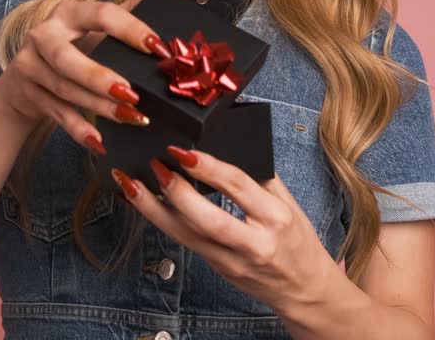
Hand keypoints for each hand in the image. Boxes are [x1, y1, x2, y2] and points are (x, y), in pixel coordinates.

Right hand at [0, 0, 173, 154]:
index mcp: (68, 13)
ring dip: (99, 106)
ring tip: (131, 117)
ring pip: (65, 88)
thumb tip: (151, 0)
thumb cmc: (67, 51)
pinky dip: (78, 128)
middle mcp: (43, 34)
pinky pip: (56, 113)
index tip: (159, 49)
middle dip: (100, 77)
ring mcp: (30, 65)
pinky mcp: (27, 93)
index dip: (130, 29)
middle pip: (66, 57)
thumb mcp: (89, 31)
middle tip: (133, 94)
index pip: (101, 14)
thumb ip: (118, 16)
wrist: (21, 82)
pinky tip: (99, 142)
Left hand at [110, 147, 336, 313]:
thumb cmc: (297, 242)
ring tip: (130, 183)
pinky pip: (184, 241)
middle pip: (209, 219)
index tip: (183, 150)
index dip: (208, 167)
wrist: (303, 290)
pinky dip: (161, 221)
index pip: (238, 186)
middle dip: (177, 193)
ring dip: (154, 209)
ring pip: (186, 235)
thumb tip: (227, 145)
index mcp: (276, 217)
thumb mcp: (290, 204)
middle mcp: (254, 243)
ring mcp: (232, 261)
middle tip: (155, 166)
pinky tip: (143, 203)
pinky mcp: (217, 268)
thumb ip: (262, 176)